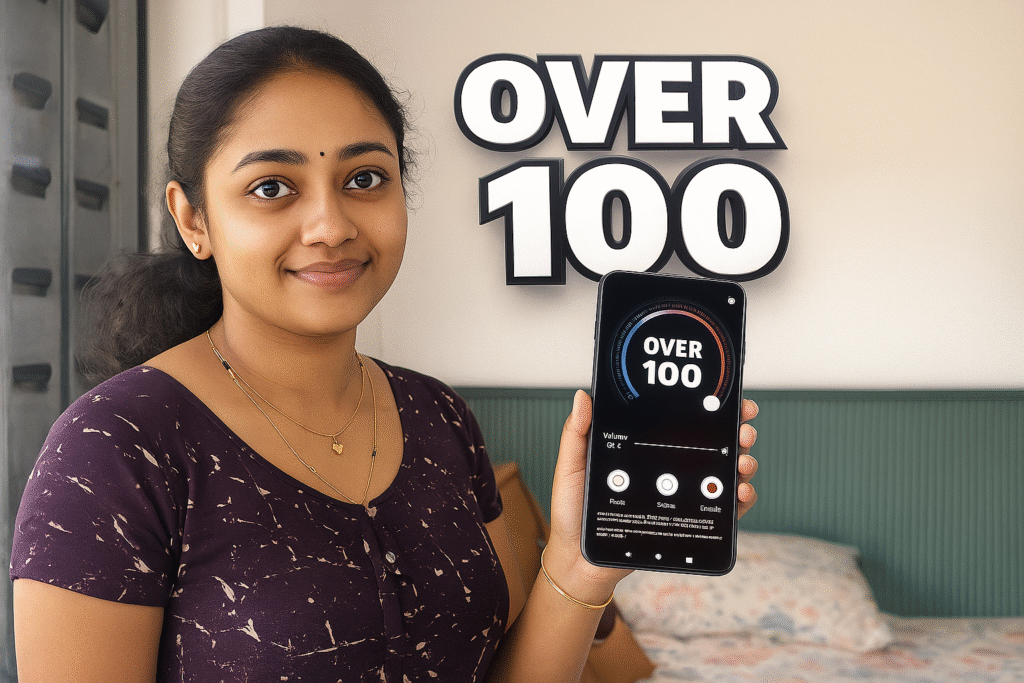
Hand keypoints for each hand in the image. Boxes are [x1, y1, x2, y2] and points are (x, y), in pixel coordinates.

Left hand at [543, 392, 759, 601]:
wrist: (580, 560)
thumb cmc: (573, 512)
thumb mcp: (571, 468)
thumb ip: (576, 434)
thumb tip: (584, 396)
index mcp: (645, 449)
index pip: (682, 421)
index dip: (708, 406)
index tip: (726, 397)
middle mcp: (667, 469)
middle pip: (712, 443)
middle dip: (736, 431)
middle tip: (743, 429)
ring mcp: (680, 495)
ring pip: (722, 473)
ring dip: (742, 462)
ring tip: (742, 461)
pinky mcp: (686, 522)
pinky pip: (721, 511)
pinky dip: (739, 500)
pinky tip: (740, 492)